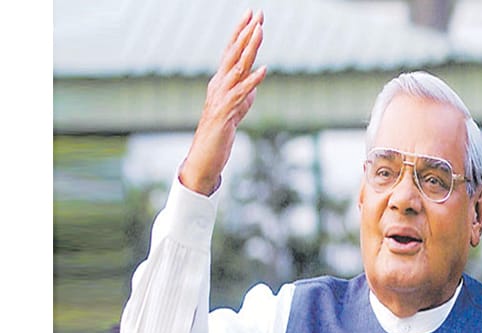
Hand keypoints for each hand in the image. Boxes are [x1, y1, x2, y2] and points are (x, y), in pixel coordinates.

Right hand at [180, 9, 266, 194]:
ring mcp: (221, 97)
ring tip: (260, 32)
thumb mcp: (237, 107)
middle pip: (233, 53)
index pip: (231, 51)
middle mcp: (219, 84)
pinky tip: (264, 70)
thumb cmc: (220, 132)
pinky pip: (241, 93)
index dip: (241, 31)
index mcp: (221, 81)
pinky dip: (253, 81)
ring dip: (249, 49)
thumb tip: (256, 80)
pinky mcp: (226, 112)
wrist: (205, 156)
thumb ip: (246, 91)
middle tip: (258, 13)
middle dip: (246, 32)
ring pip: (237, 68)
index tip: (253, 14)